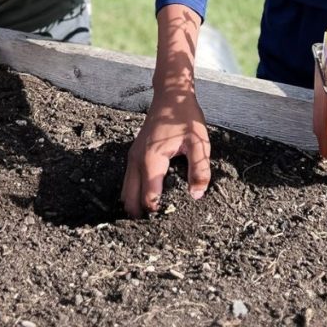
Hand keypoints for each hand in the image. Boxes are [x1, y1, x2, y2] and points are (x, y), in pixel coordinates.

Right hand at [121, 86, 210, 217]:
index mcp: (152, 160)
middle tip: (155, 230)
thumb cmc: (185, 117)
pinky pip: (129, 180)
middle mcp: (137, 160)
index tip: (168, 225)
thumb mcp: (199, 143)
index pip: (149, 197)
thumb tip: (196, 195)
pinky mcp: (134, 154)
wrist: (171, 95)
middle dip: (140, 215)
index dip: (157, 213)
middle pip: (130, 198)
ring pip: (126, 190)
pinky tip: (146, 201)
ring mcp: (132, 157)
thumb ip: (199, 170)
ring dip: (135, 205)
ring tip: (150, 222)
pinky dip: (134, 193)